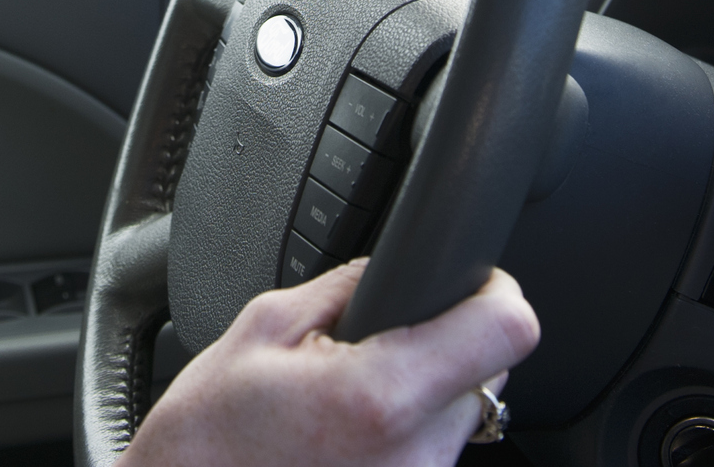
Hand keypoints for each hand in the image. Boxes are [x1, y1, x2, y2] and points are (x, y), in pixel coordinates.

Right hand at [121, 263, 538, 466]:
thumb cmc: (207, 441)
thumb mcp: (262, 329)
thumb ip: (346, 286)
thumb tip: (395, 266)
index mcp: (383, 396)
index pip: (505, 330)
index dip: (494, 292)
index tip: (473, 283)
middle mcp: (417, 456)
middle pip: (488, 371)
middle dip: (443, 344)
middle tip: (374, 348)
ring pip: (461, 415)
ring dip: (421, 394)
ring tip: (346, 400)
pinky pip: (431, 453)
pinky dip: (403, 434)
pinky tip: (346, 435)